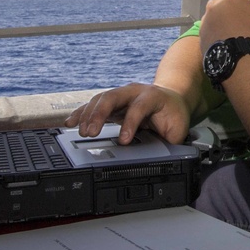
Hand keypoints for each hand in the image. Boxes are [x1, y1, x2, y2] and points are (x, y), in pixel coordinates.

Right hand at [63, 83, 190, 144]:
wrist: (171, 99)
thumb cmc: (174, 115)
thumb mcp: (178, 129)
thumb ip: (171, 141)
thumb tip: (162, 157)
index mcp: (153, 96)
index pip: (138, 107)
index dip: (130, 123)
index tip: (123, 141)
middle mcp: (134, 91)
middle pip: (113, 97)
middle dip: (100, 114)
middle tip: (90, 133)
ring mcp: (122, 94)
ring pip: (101, 99)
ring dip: (88, 115)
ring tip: (80, 132)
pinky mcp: (112, 102)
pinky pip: (94, 104)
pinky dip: (81, 113)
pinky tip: (70, 122)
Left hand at [198, 0, 249, 53]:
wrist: (238, 59)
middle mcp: (216, 3)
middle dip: (233, 4)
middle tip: (243, 17)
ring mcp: (206, 17)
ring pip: (215, 11)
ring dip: (222, 15)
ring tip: (232, 28)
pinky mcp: (201, 32)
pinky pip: (209, 25)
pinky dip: (215, 28)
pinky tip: (224, 38)